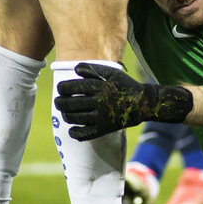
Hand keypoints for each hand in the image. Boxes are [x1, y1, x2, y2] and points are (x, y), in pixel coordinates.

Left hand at [54, 63, 191, 140]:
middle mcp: (99, 102)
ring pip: (73, 118)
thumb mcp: (113, 73)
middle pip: (68, 104)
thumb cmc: (125, 86)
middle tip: (59, 102)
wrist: (143, 103)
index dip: (62, 89)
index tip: (62, 89)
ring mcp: (101, 117)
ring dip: (65, 115)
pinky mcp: (104, 129)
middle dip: (59, 102)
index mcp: (99, 87)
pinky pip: (84, 134)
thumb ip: (93, 69)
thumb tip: (75, 69)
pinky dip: (74, 132)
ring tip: (67, 112)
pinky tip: (73, 128)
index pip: (70, 88)